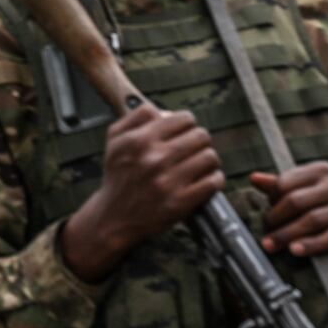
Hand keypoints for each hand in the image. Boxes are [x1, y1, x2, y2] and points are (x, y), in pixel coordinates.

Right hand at [62, 104, 223, 281]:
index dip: (187, 124)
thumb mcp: (114, 140)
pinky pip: (213, 181)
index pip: (184, 118)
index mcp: (139, 141)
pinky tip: (204, 180)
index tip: (184, 132)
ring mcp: (168, 182)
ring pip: (210, 157)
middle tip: (192, 149)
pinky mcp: (180, 202)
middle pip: (201, 135)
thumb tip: (162, 110)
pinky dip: (214, 179)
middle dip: (199, 141)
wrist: (113, 217)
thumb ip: (135, 117)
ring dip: (208, 160)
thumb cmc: (118, 176)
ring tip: (199, 165)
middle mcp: (154, 159)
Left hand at [251, 164, 327, 256]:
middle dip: (275, 219)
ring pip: (311, 220)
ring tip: (271, 245)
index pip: (286, 183)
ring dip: (287, 235)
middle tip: (266, 233)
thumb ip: (285, 182)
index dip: (271, 200)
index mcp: (321, 171)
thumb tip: (254, 178)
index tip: (267, 214)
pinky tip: (295, 250)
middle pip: (295, 201)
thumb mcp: (315, 183)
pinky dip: (311, 244)